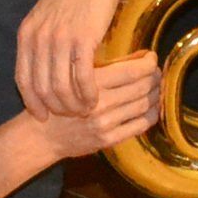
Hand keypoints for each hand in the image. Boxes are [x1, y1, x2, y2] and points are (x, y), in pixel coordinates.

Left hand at [15, 0, 125, 121]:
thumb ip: (41, 41)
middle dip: (55, 108)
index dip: (32, 103)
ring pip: (61, 87)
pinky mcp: (83, 40)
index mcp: (26, 35)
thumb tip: (43, 68)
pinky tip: (95, 99)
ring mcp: (59, 40)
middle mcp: (38, 40)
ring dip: (73, 105)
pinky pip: (82, 78)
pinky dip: (88, 94)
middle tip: (69, 117)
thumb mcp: (46, 16)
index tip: (42, 116)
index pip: (22, 80)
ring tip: (85, 111)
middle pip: (41, 88)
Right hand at [27, 53, 162, 159]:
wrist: (41, 136)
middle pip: (142, 87)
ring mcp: (105, 124)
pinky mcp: (108, 140)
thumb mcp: (73, 76)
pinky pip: (140, 125)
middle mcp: (99, 103)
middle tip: (156, 71)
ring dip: (155, 94)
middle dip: (155, 77)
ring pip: (144, 105)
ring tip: (155, 87)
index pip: (132, 71)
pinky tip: (150, 107)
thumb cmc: (57, 101)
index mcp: (91, 82)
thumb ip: (101, 67)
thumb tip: (137, 57)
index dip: (148, 63)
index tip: (150, 57)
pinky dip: (151, 114)